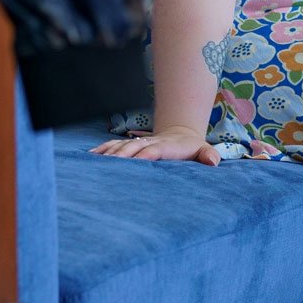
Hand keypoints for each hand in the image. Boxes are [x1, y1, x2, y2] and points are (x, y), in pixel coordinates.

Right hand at [90, 125, 219, 165]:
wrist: (181, 136)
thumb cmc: (192, 149)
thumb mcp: (204, 151)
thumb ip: (209, 155)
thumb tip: (213, 161)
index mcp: (166, 146)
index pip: (153, 150)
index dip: (144, 155)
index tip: (134, 162)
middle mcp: (149, 143)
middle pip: (132, 147)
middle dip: (120, 155)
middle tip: (107, 166)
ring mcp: (139, 143)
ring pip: (120, 146)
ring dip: (108, 153)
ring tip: (94, 164)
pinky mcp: (131, 146)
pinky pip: (113, 146)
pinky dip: (102, 150)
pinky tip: (90, 157)